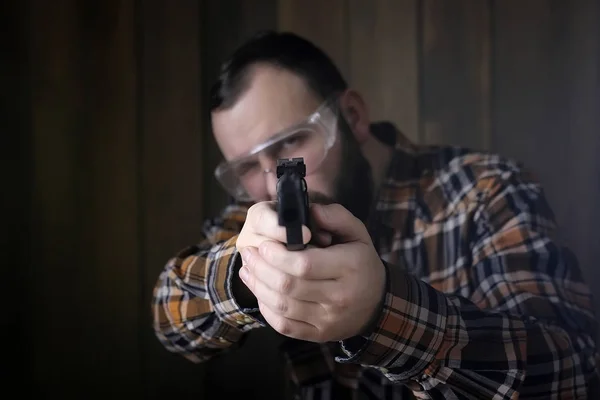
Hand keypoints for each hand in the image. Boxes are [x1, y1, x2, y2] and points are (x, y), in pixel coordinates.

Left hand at [238, 203, 386, 342]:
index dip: (277, 255)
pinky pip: (285, 325)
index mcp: (349, 268)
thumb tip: (311, 212)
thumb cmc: (361, 262)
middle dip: (261, 268)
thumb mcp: (357, 233)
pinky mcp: (319, 334)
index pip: (304, 264)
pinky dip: (266, 309)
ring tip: (247, 270)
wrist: (377, 303)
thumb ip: (336, 217)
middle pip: (288, 285)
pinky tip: (259, 292)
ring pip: (282, 306)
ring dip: (258, 287)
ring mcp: (328, 319)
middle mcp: (340, 297)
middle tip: (248, 254)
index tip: (264, 244)